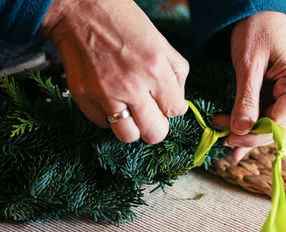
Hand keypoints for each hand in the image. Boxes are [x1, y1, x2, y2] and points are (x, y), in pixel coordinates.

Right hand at [40, 0, 188, 143]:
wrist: (79, 10)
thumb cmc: (123, 22)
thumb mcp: (161, 41)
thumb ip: (177, 73)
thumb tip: (178, 102)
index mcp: (156, 69)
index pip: (175, 111)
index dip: (173, 108)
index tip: (167, 103)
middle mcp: (132, 86)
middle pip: (154, 133)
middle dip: (157, 126)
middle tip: (151, 114)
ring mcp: (105, 94)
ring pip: (128, 136)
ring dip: (133, 127)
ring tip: (131, 111)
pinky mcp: (84, 97)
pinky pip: (103, 123)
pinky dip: (109, 116)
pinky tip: (110, 100)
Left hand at [213, 11, 285, 161]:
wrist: (261, 12)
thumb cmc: (257, 29)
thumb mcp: (248, 64)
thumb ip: (245, 98)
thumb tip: (239, 131)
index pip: (279, 123)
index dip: (253, 135)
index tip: (227, 137)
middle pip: (276, 128)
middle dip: (248, 136)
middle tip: (220, 138)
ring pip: (271, 126)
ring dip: (248, 134)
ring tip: (224, 141)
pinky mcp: (281, 95)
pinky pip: (267, 116)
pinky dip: (251, 127)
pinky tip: (237, 143)